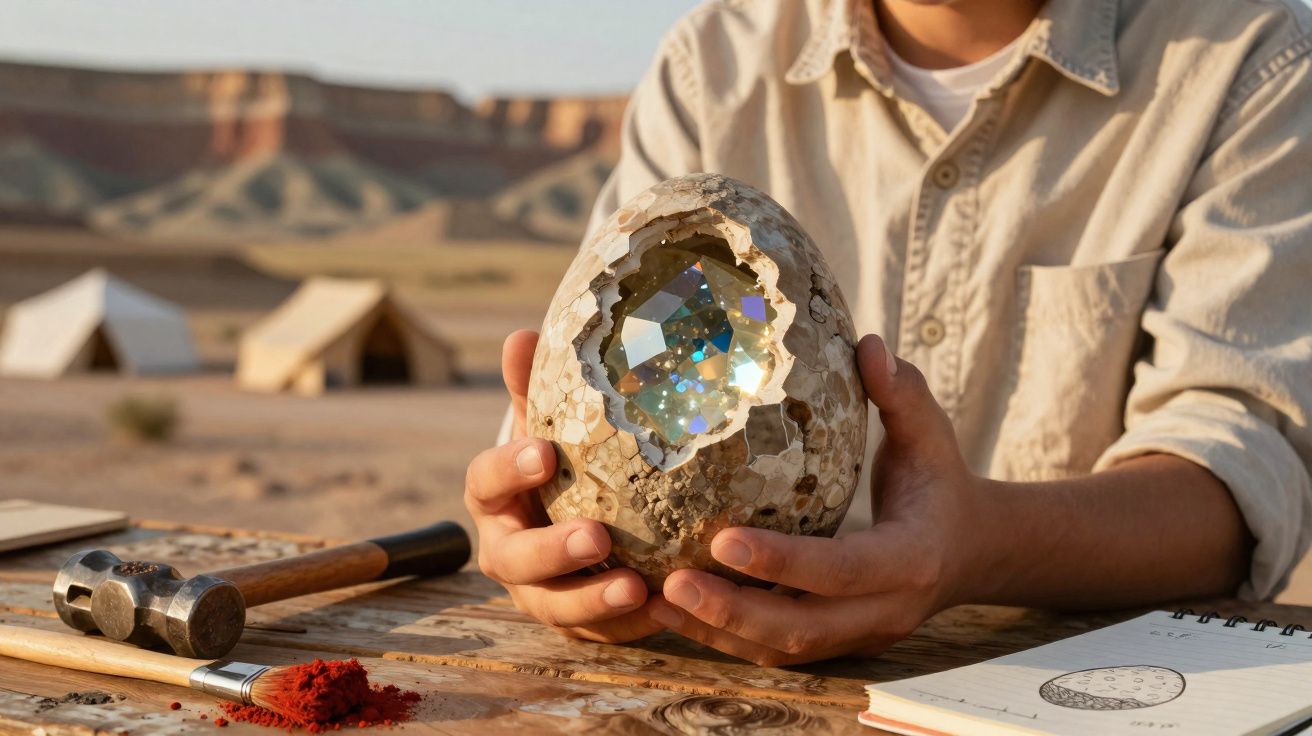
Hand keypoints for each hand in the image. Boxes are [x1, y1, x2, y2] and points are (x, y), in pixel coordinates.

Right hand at [464, 330, 664, 641]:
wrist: (575, 510)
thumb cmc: (562, 458)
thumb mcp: (549, 422)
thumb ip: (536, 386)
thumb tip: (523, 335)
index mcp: (493, 495)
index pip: (485, 481)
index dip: (509, 469)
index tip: (543, 453)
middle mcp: (507, 549)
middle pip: (514, 560)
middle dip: (552, 553)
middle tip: (596, 537)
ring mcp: (539, 592)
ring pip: (554, 607)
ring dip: (592, 602)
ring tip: (635, 587)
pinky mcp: (576, 622)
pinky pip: (599, 633)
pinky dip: (630, 626)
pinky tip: (665, 608)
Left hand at [648, 335, 983, 664]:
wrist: (973, 551)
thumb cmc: (940, 482)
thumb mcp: (930, 435)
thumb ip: (900, 393)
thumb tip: (868, 343)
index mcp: (909, 559)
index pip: (841, 569)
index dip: (781, 561)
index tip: (721, 539)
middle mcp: (885, 610)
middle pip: (802, 629)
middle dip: (732, 612)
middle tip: (670, 584)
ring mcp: (861, 636)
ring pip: (783, 650)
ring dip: (718, 632)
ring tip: (656, 602)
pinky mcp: (839, 644)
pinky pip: (778, 652)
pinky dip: (726, 638)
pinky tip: (676, 613)